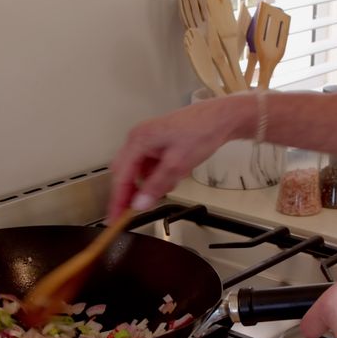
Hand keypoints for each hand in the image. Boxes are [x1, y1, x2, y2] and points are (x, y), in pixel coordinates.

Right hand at [107, 94, 252, 219]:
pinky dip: (158, 175)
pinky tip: (174, 175)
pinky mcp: (158, 143)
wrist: (221, 118)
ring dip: (149, 183)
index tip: (115, 219)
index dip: (117, 201)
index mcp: (138, 140)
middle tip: (134, 212)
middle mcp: (139, 138)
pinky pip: (150, 165)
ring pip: (139, 170)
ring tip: (170, 184)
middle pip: (125, 173)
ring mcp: (148, 140)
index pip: (120, 177)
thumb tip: (139, 204)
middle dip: (131, 192)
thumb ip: (156, 186)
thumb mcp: (177, 165)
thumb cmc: (201, 132)